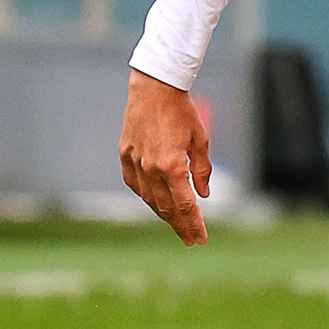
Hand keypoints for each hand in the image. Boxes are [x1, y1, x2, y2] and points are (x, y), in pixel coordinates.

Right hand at [120, 70, 211, 244]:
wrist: (154, 88)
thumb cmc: (181, 112)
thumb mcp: (200, 141)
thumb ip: (202, 171)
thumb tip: (202, 195)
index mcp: (172, 166)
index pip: (185, 205)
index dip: (194, 224)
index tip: (200, 238)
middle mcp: (151, 169)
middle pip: (166, 207)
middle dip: (180, 225)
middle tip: (191, 239)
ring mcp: (135, 162)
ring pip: (149, 198)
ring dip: (163, 214)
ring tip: (176, 223)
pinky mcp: (125, 154)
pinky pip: (134, 184)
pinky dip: (145, 196)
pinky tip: (153, 202)